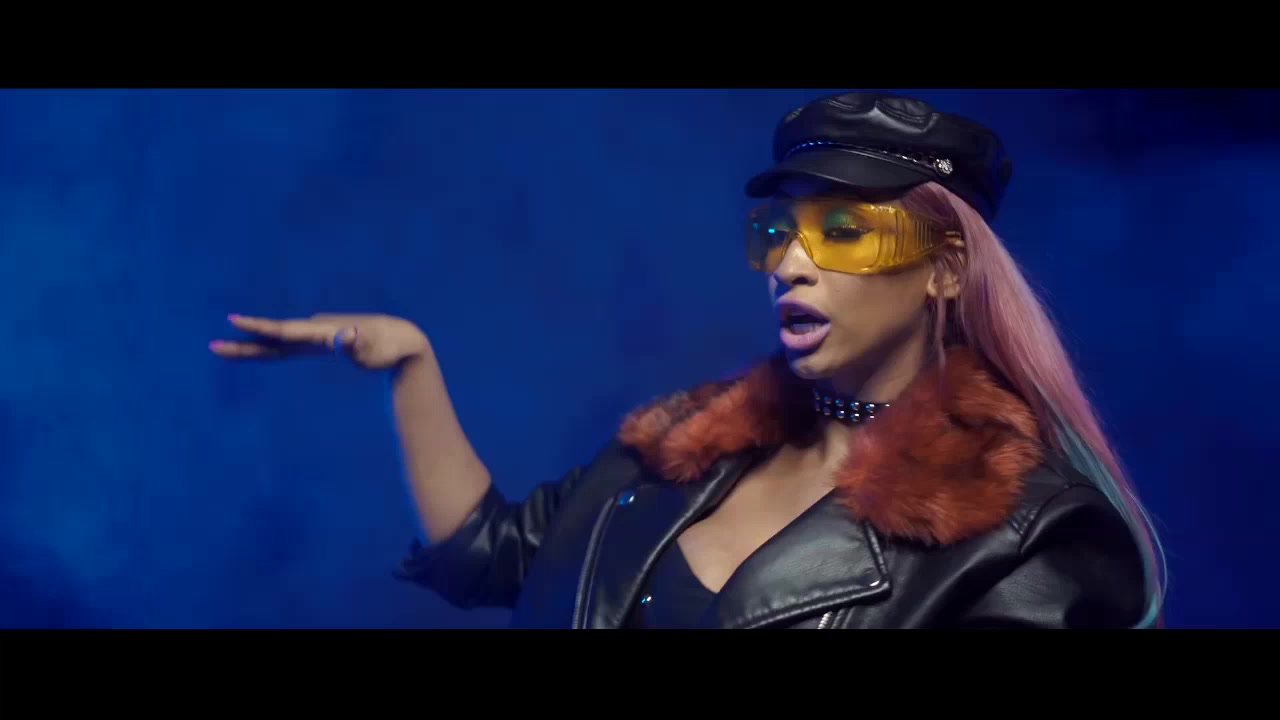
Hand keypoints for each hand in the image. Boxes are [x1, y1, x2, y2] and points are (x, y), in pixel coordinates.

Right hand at [210, 313, 429, 369]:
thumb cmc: (386, 348)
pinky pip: (287, 346)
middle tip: (213, 346)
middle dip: (243, 341)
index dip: (259, 328)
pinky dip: (268, 348)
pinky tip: (256, 350)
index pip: (284, 331)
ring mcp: (315, 337)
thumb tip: (346, 335)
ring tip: (223, 348)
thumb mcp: (372, 349)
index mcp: (321, 332)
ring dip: (251, 345)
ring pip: (276, 341)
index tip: (233, 321)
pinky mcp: (319, 344)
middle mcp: (313, 331)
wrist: (398, 338)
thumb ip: (356, 343)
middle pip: (272, 337)